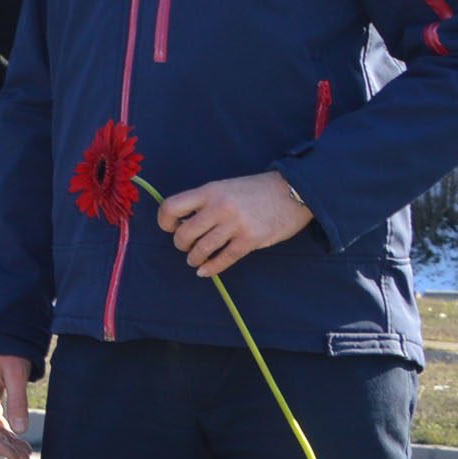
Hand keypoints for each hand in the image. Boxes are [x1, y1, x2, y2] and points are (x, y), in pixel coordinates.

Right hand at [0, 353, 35, 458]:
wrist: (4, 330)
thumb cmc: (9, 349)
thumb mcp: (17, 374)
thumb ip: (18, 402)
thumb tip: (21, 430)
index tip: (15, 456)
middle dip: (5, 445)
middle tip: (24, 458)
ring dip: (7, 439)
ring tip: (25, 452)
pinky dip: (6, 428)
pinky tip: (18, 438)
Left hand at [158, 171, 313, 278]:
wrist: (292, 191)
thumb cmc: (255, 190)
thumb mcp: (225, 187)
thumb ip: (205, 202)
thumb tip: (183, 223)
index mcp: (209, 191)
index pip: (171, 206)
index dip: (165, 221)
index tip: (170, 227)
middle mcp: (219, 207)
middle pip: (184, 233)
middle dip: (180, 244)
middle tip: (185, 246)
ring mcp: (235, 224)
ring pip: (202, 248)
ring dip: (194, 258)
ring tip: (194, 260)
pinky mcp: (251, 240)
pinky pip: (224, 259)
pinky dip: (211, 268)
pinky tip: (205, 271)